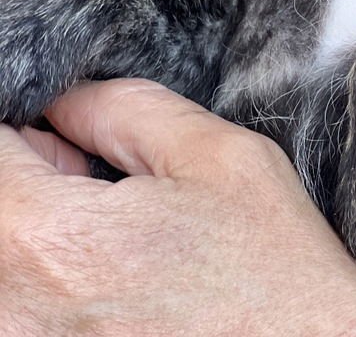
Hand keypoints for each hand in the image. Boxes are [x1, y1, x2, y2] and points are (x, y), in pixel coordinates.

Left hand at [0, 79, 355, 336]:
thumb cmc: (273, 278)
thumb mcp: (219, 157)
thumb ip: (124, 106)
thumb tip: (60, 99)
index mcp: (50, 242)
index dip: (24, 124)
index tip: (64, 130)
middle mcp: (14, 312)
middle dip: (32, 172)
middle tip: (93, 174)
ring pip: (8, 253)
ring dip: (39, 224)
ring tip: (111, 234)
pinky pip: (21, 303)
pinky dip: (48, 276)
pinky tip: (108, 277)